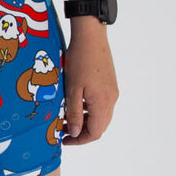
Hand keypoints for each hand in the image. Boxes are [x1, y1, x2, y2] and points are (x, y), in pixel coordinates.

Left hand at [61, 22, 118, 144]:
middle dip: (82, 132)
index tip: (65, 140)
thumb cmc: (80, 60)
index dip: (80, 140)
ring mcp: (112, 91)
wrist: (91, 36)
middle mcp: (111, 99)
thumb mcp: (72, 90)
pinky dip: (88, 110)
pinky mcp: (109, 84)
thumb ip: (73, 114)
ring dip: (84, 121)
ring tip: (66, 118)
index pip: (95, 132)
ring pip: (100, 115)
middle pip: (99, 126)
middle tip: (63, 130)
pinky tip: (75, 104)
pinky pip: (101, 104)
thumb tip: (75, 133)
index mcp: (103, 103)